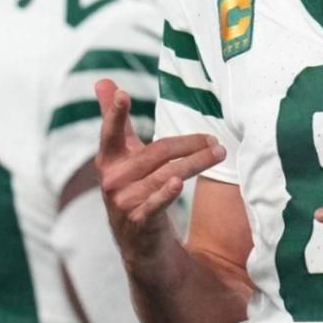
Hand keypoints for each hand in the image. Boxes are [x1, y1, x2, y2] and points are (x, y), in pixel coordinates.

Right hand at [94, 78, 225, 257]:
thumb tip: (103, 81)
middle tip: (214, 139)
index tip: (123, 94)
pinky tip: (178, 183)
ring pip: (166, 174)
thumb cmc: (133, 187)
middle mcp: (112, 180)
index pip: (112, 132)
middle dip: (189, 144)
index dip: (115, 113)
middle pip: (157, 152)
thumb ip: (115, 119)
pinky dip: (166, 193)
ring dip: (196, 162)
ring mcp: (124, 202)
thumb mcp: (123, 154)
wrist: (139, 242)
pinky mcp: (138, 222)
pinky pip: (155, 204)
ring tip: (218, 153)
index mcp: (108, 160)